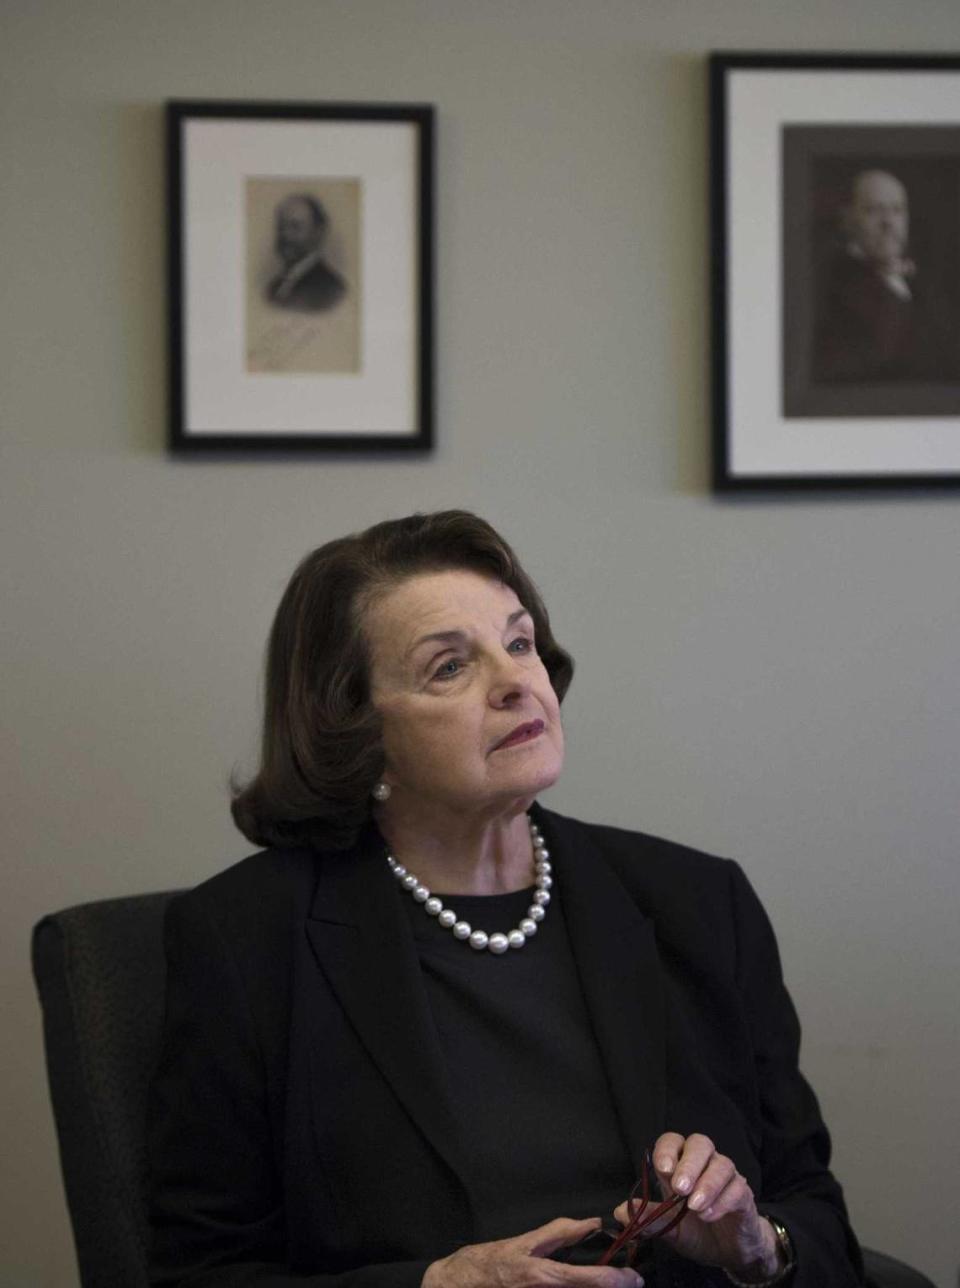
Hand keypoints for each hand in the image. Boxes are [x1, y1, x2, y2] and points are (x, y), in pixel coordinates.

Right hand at [422, 1217, 644, 1287]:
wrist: (458, 1286)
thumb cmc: (489, 1263)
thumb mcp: (524, 1242)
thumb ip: (559, 1233)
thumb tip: (591, 1223)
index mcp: (543, 1276)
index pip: (587, 1279)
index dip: (615, 1280)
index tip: (634, 1279)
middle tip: (629, 1283)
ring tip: (608, 1282)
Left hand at [614, 1133, 780, 1281]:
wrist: (729, 1252)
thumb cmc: (697, 1232)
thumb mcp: (670, 1229)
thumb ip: (650, 1219)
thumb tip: (620, 1213)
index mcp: (682, 1166)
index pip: (673, 1142)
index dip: (667, 1150)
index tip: (662, 1169)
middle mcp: (705, 1164)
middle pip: (700, 1144)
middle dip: (689, 1163)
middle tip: (679, 1188)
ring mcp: (727, 1178)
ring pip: (721, 1165)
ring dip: (707, 1184)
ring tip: (694, 1207)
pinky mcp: (744, 1195)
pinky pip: (737, 1188)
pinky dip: (722, 1201)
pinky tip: (709, 1215)